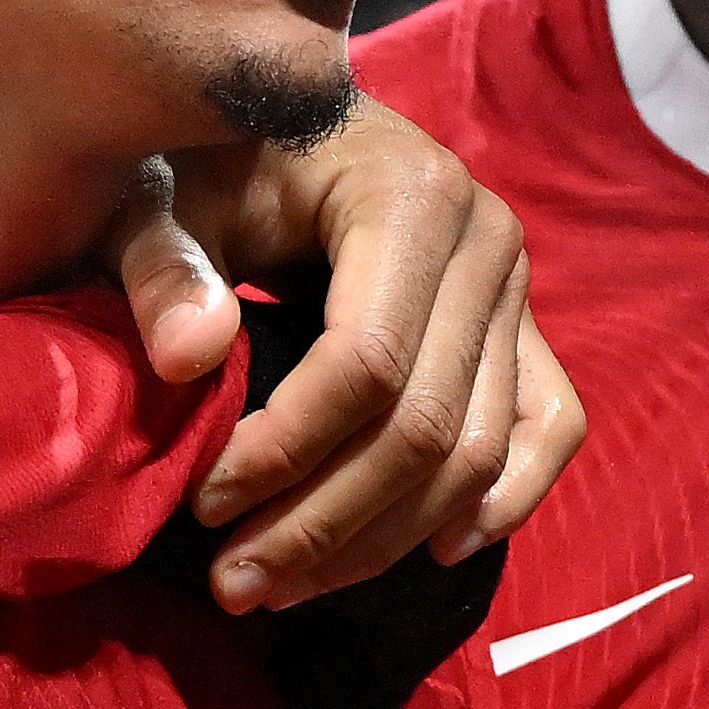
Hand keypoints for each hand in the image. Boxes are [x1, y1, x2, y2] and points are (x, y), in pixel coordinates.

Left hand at [106, 102, 586, 609]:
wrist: (282, 123)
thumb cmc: (211, 160)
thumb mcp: (159, 197)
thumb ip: (160, 266)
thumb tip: (190, 362)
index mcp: (407, 193)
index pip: (366, 362)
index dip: (285, 450)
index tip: (202, 504)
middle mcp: (487, 240)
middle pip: (427, 426)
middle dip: (326, 522)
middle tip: (233, 585)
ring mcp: (516, 286)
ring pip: (478, 451)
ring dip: (384, 540)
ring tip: (283, 585)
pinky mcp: (525, 325)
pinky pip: (549, 425)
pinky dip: (503, 499)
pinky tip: (433, 551)